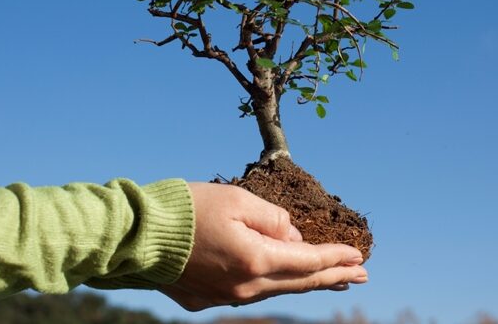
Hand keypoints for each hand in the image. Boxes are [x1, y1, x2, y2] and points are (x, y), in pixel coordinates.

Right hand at [158, 183, 367, 310]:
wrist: (135, 234)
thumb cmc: (186, 208)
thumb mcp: (237, 199)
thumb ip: (273, 219)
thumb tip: (294, 238)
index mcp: (255, 260)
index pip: (308, 262)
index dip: (337, 258)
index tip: (360, 256)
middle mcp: (244, 286)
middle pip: (299, 283)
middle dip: (333, 277)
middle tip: (362, 275)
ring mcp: (224, 297)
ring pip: (275, 290)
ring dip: (305, 282)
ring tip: (330, 279)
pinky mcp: (204, 299)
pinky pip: (248, 292)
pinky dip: (271, 283)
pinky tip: (280, 279)